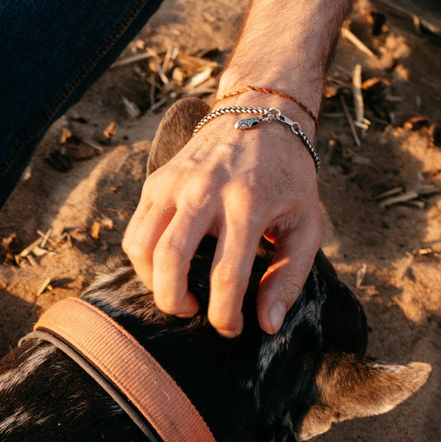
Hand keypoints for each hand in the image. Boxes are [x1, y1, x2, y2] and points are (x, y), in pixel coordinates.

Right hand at [124, 108, 322, 335]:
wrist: (261, 112)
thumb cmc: (287, 176)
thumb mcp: (305, 223)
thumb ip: (289, 276)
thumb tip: (266, 323)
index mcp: (248, 203)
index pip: (226, 275)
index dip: (224, 315)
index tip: (231, 329)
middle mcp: (205, 191)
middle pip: (171, 262)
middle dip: (175, 303)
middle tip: (193, 313)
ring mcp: (175, 183)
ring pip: (142, 247)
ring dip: (153, 284)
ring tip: (176, 293)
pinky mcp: (156, 181)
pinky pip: (134, 232)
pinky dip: (143, 260)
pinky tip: (166, 267)